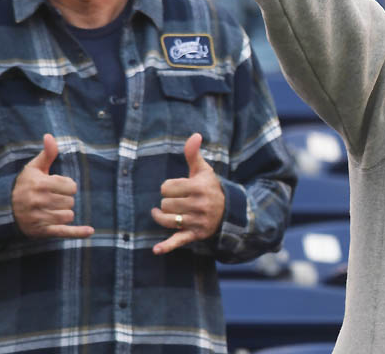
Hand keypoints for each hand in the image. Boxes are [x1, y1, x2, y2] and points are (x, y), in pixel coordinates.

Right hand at [12, 134, 94, 238]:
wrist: (3, 208)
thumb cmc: (24, 185)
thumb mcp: (34, 168)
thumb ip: (47, 153)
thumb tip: (50, 136)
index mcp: (40, 184)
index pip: (71, 186)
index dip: (67, 186)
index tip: (58, 186)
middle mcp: (38, 201)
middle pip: (70, 201)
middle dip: (65, 199)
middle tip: (53, 198)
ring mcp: (39, 218)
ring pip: (68, 215)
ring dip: (65, 212)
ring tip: (53, 209)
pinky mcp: (40, 231)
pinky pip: (63, 232)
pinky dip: (78, 232)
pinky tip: (90, 231)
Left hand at [152, 133, 225, 254]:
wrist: (228, 210)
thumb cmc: (209, 187)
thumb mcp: (203, 170)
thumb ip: (193, 153)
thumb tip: (195, 135)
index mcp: (198, 187)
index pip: (166, 187)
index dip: (168, 187)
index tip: (177, 189)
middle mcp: (199, 204)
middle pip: (165, 204)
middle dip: (167, 202)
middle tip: (177, 201)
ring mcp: (197, 221)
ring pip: (167, 219)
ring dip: (163, 216)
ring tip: (165, 213)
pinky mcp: (195, 234)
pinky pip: (178, 240)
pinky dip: (167, 246)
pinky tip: (156, 250)